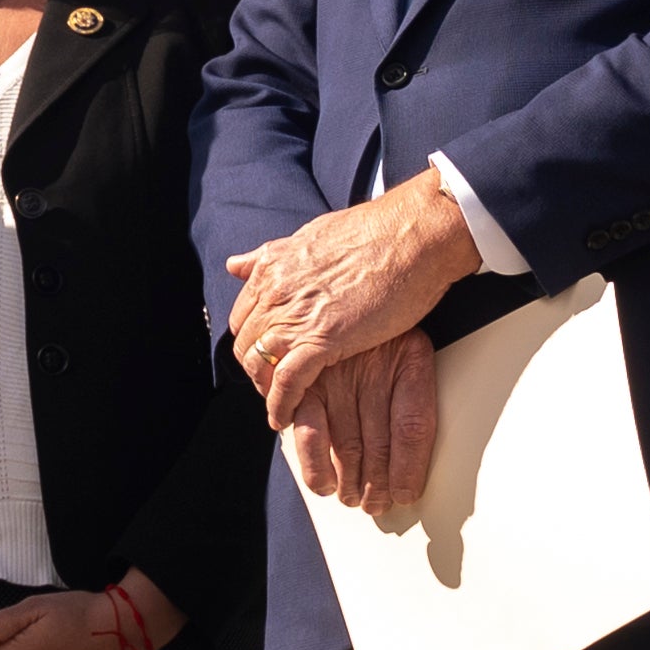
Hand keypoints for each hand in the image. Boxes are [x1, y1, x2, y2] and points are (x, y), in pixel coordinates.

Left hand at [227, 169, 480, 416]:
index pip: (243, 316)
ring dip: (265, 390)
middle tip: (272, 385)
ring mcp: (296, 316)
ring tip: (280, 405)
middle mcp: (276, 291)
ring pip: (259, 364)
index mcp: (273, 267)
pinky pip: (286, 382)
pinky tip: (285, 417)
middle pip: (246, 344)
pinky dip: (281, 404)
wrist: (413, 235)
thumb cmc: (378, 233)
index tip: (267, 355)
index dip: (253, 340)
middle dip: (256, 368)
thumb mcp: (311, 235)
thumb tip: (237, 264)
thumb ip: (271, 255)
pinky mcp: (321, 339)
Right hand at [282, 334, 441, 514]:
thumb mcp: (413, 349)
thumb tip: (413, 466)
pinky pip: (310, 432)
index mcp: (410, 358)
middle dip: (380, 482)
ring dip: (353, 481)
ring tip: (355, 497)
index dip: (411, 466)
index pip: (414, 424)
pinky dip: (316, 463)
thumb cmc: (383, 330)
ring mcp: (339, 375)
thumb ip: (418, 401)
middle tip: (378, 503)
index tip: (407, 493)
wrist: (359, 295)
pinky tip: (325, 484)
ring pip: (351, 443)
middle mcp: (374, 366)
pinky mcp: (308, 383)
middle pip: (382, 442)